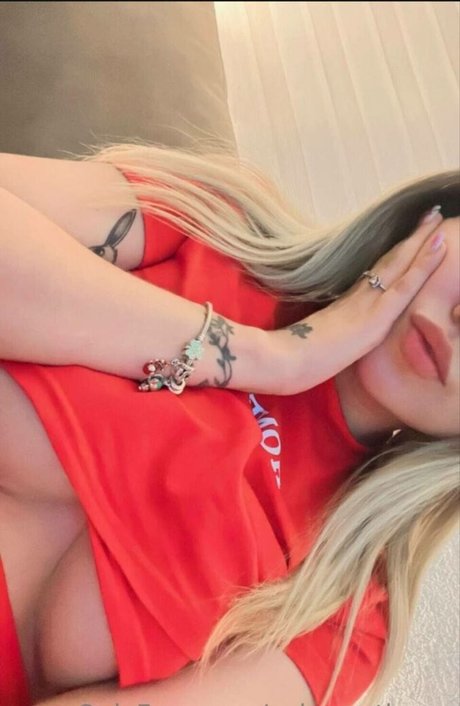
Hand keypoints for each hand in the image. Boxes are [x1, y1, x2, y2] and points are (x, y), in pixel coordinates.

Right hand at [270, 210, 445, 394]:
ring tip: (437, 217)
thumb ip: (330, 334)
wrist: (282, 362)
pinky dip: (424, 266)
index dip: (395, 254)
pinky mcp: (376, 317)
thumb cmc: (293, 358)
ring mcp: (368, 305)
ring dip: (422, 241)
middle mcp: (359, 298)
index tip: (410, 235)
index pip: (377, 274)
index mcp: (347, 304)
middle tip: (430, 213)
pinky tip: (439, 246)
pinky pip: (405, 287)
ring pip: (401, 266)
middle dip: (412, 238)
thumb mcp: (317, 342)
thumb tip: (333, 335)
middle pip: (390, 262)